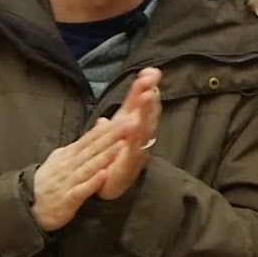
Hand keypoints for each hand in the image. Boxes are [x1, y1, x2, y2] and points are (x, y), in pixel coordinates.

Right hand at [32, 118, 126, 231]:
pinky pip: (81, 190)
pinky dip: (92, 182)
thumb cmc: (49, 182)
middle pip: (93, 148)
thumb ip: (79, 146)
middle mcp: (69, 165)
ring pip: (89, 166)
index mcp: (70, 154)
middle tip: (131, 123)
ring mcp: (68, 181)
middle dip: (112, 136)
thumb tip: (93, 131)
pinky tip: (104, 175)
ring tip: (122, 145)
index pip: (91, 138)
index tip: (126, 116)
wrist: (28, 206)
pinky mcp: (67, 199)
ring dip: (106, 155)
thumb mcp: (61, 159)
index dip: (108, 127)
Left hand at [98, 68, 161, 200]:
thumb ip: (124, 110)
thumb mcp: (115, 127)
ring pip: (145, 127)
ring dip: (147, 111)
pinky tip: (135, 123)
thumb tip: (132, 90)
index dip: (146, 87)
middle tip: (151, 80)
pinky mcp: (131, 164)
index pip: (143, 102)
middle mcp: (141, 136)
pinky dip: (135, 136)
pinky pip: (134, 148)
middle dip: (150, 95)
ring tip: (148, 95)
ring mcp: (138, 149)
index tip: (151, 71)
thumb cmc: (113, 156)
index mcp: (135, 125)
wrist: (106, 184)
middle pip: (148, 112)